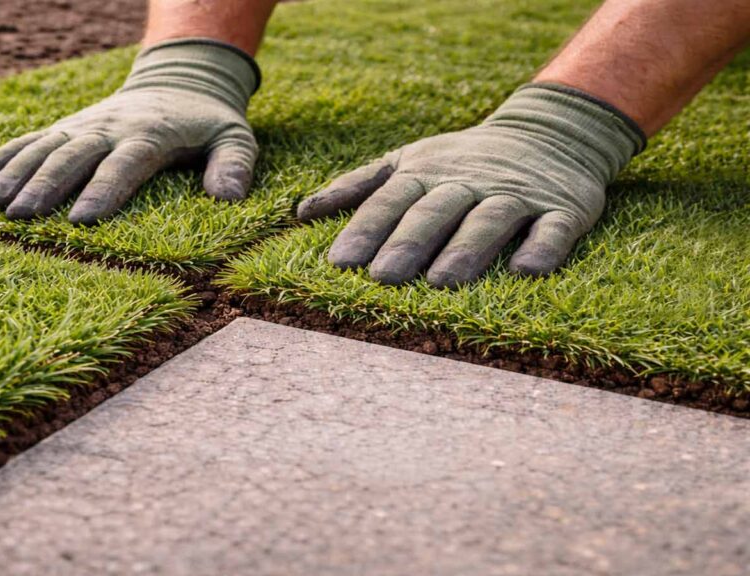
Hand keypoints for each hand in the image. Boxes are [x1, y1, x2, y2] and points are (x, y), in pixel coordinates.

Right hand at [0, 39, 259, 223]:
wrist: (180, 79)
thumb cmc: (210, 122)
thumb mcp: (236, 138)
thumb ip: (236, 165)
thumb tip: (230, 198)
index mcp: (150, 134)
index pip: (125, 163)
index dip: (104, 189)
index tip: (83, 220)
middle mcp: (109, 128)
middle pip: (73, 156)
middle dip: (45, 185)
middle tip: (19, 216)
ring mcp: (82, 127)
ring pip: (41, 148)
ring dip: (12, 175)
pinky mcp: (64, 129)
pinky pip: (26, 141)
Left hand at [297, 83, 644, 287]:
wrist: (551, 130)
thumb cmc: (462, 160)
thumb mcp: (407, 162)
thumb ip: (358, 187)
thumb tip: (300, 213)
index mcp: (427, 173)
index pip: (391, 201)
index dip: (366, 230)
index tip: (341, 263)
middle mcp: (469, 182)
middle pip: (435, 211)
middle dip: (408, 243)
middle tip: (383, 279)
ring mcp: (517, 194)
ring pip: (490, 219)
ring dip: (466, 249)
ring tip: (444, 281)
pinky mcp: (563, 208)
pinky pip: (554, 227)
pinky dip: (543, 246)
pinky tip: (527, 271)